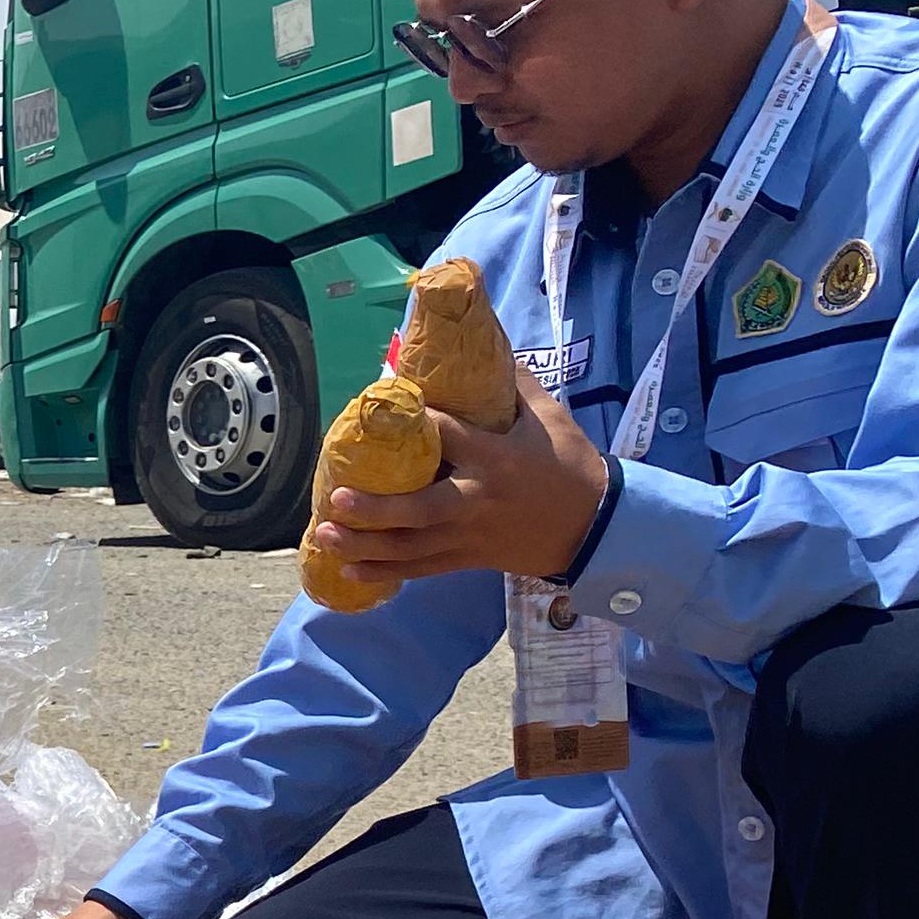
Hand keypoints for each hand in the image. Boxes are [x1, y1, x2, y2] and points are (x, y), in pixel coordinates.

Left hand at [305, 379, 610, 596]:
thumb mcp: (550, 419)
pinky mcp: (467, 559)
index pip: (449, 438)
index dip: (416, 425)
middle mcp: (477, 500)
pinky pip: (420, 569)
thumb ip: (515, 385)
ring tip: (323, 534)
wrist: (595, 525)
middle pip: (420, 509)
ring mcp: (470, 535)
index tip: (382, 408)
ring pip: (410, 546)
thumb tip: (485, 347)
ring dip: (364, 544)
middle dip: (376, 508)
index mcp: (497, 459)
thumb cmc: (569, 466)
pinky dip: (383, 572)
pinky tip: (345, 569)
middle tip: (336, 497)